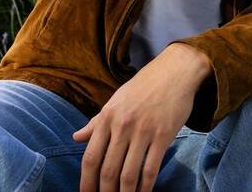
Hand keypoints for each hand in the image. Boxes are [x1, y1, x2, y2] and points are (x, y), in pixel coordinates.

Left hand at [73, 43, 209, 191]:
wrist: (176, 71)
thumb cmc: (145, 86)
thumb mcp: (116, 100)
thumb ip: (97, 121)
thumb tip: (76, 138)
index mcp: (107, 117)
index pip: (90, 158)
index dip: (86, 182)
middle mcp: (122, 125)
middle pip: (108, 170)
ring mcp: (144, 130)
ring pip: (129, 173)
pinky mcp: (164, 134)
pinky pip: (151, 168)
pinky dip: (146, 186)